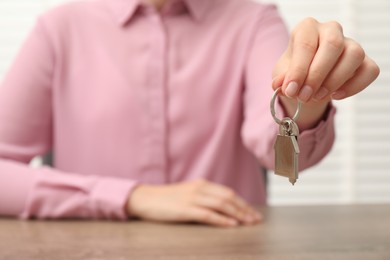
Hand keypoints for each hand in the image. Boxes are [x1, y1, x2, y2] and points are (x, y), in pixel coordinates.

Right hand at [127, 179, 261, 226]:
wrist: (145, 198)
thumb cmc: (166, 199)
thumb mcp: (188, 194)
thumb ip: (203, 197)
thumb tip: (222, 207)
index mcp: (202, 184)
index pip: (228, 193)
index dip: (243, 203)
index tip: (253, 212)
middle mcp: (200, 189)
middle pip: (228, 198)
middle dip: (244, 209)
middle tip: (256, 220)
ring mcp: (192, 199)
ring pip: (221, 205)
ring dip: (238, 214)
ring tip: (249, 223)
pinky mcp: (185, 210)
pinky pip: (208, 215)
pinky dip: (221, 220)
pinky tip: (231, 225)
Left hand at [272, 17, 379, 102]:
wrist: (306, 84)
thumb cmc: (294, 74)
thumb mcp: (282, 76)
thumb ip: (281, 80)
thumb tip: (281, 85)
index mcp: (307, 28)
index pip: (306, 43)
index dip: (298, 70)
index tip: (291, 90)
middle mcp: (330, 30)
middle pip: (332, 45)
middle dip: (317, 75)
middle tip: (304, 96)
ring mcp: (350, 44)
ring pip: (354, 55)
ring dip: (334, 81)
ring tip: (317, 97)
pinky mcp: (364, 61)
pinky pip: (369, 70)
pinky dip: (354, 86)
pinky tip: (336, 95)